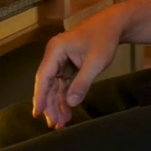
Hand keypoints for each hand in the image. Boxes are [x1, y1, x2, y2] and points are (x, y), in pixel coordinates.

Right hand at [31, 12, 121, 129]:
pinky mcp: (67, 65)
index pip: (43, 77)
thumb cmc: (104, 38)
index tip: (37, 113)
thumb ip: (82, 83)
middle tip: (54, 124)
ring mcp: (60, 60)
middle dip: (50, 105)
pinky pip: (63, 84)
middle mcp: (54, 54)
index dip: (40, 97)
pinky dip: (65, 97)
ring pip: (54, 86)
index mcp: (56, 49)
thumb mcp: (96, 62)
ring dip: (57, 104)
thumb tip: (70, 103)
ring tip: (60, 123)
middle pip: (47, 84)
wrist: (113, 25)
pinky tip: (67, 111)